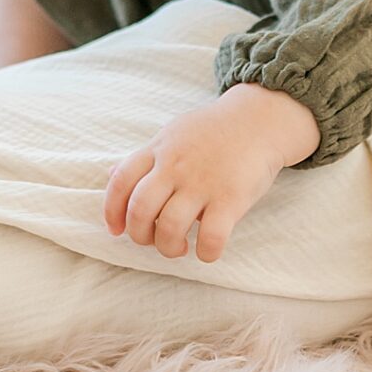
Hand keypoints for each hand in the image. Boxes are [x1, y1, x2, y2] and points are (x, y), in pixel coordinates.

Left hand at [103, 85, 321, 262]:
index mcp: (159, 150)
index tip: (116, 230)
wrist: (260, 119)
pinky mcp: (231, 197)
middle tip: (152, 240)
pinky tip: (207, 250)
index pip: (121, 182)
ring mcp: (203, 182)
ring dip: (169, 247)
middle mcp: (176, 166)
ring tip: (179, 247)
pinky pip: (210, 237)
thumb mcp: (172, 134)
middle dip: (140, 235)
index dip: (112, 211)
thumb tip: (110, 176)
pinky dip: (205, 253)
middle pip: (140, 210)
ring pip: (169, 228)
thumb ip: (144, 158)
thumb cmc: (214, 131)